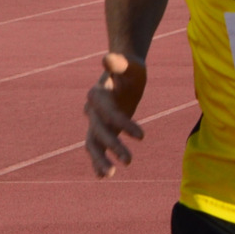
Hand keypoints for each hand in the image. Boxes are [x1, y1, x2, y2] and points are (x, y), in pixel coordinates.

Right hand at [85, 53, 146, 177]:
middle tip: (129, 160)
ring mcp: (95, 120)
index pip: (110, 112)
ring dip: (99, 159)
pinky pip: (96, 146)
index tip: (142, 136)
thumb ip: (119, 63)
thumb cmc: (131, 68)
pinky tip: (103, 175)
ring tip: (109, 174)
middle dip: (113, 146)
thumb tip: (107, 58)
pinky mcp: (101, 129)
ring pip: (92, 142)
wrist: (124, 72)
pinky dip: (97, 160)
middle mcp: (92, 109)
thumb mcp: (131, 65)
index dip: (124, 124)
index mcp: (99, 94)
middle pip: (99, 130)